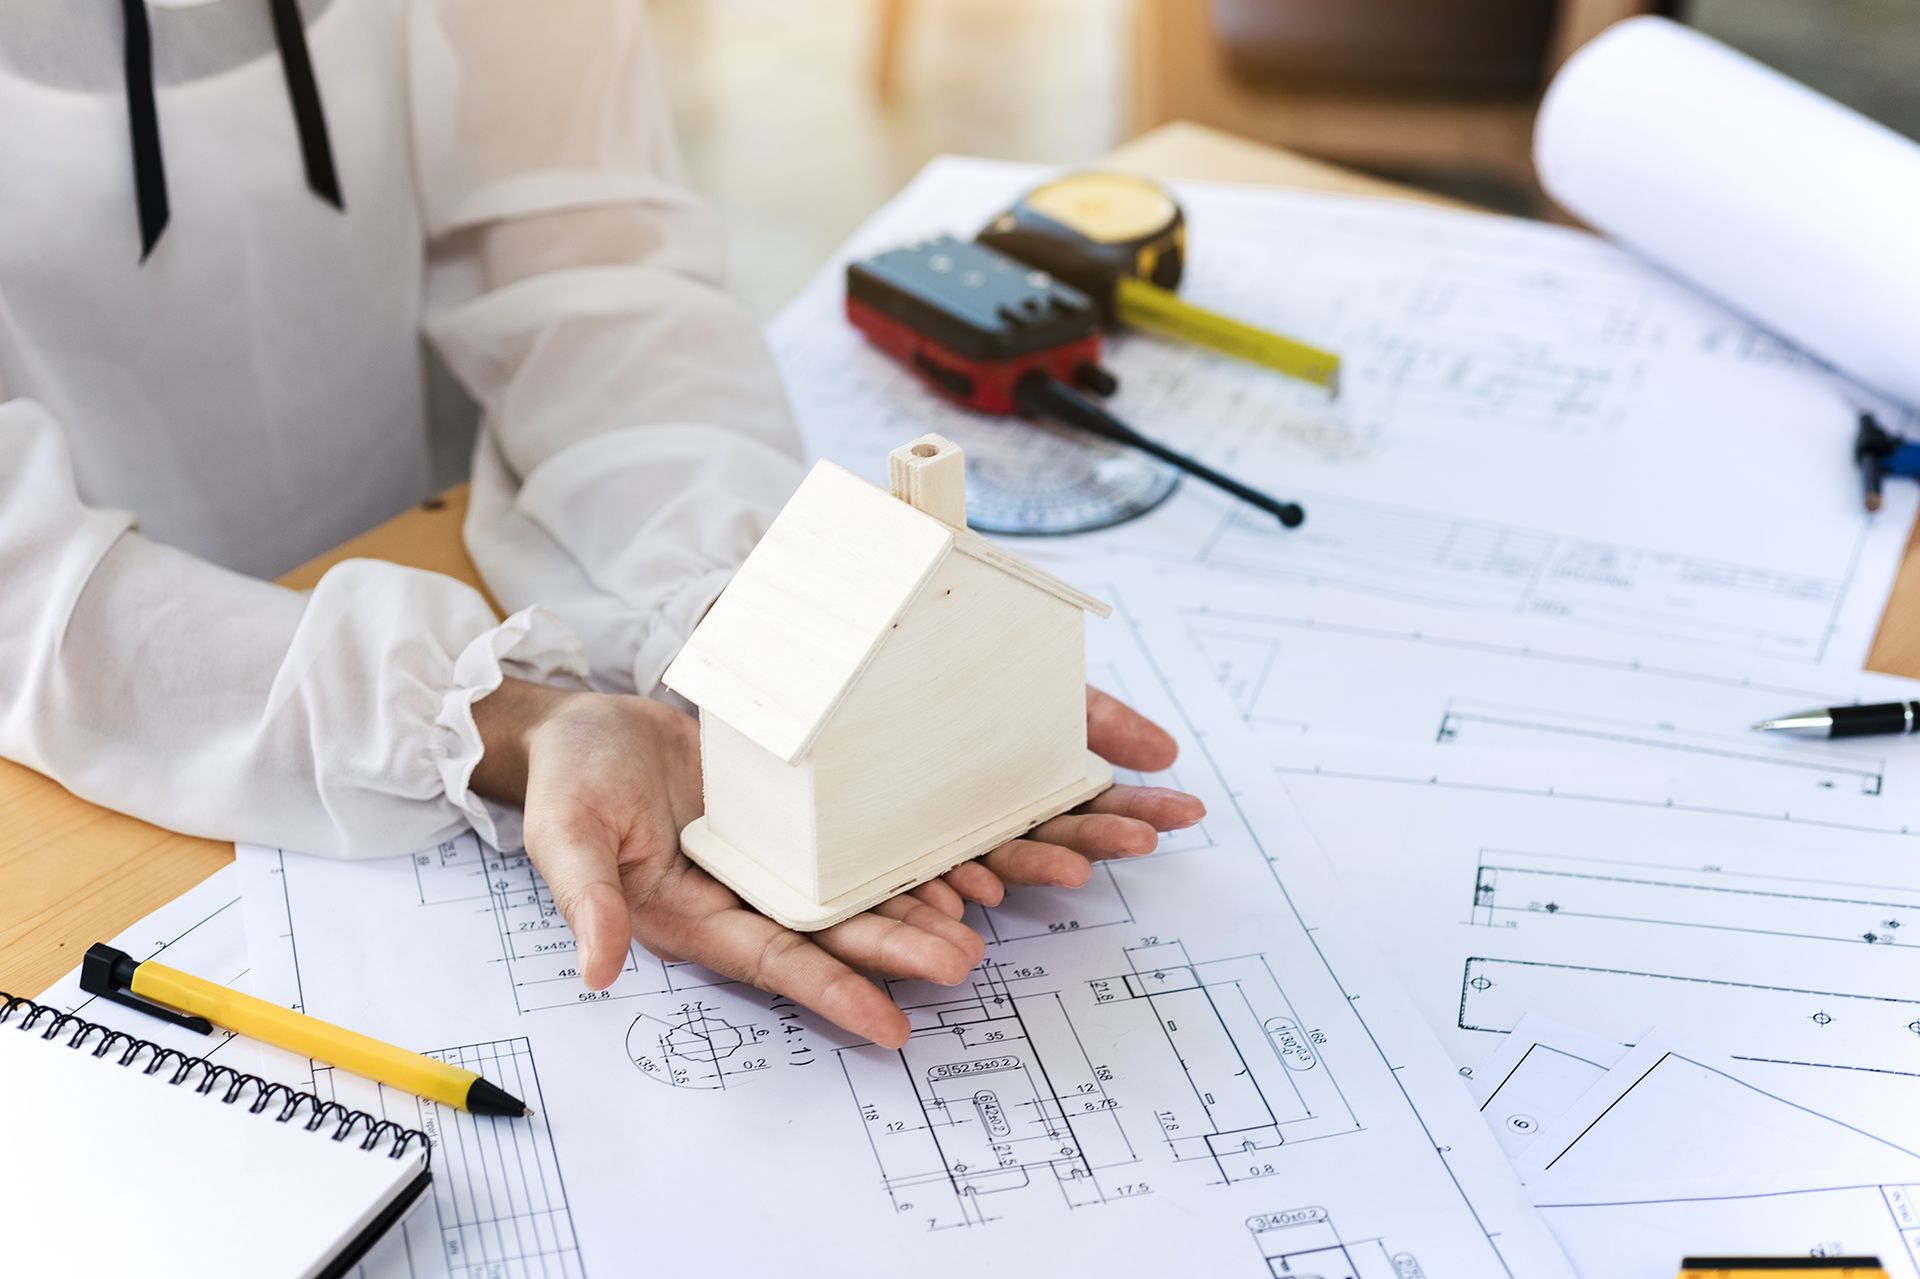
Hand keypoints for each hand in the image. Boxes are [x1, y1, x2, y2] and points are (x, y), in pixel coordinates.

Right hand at [472, 681, 1202, 1047]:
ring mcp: (780, 862)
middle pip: (840, 934)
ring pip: (866, 895)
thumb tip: (595, 970)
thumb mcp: (567, 836)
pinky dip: (916, 853)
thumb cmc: (573, 783)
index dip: (832, 993)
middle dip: (904, 949)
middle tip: (967, 963)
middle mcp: (751, 899)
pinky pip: (866, 842)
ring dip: (927, 907)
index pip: (776, 963)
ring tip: (990, 920)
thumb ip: (587, 900)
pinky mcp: (800, 823)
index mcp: (698, 918)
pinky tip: (969, 861)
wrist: (589, 731)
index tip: (889, 1023)